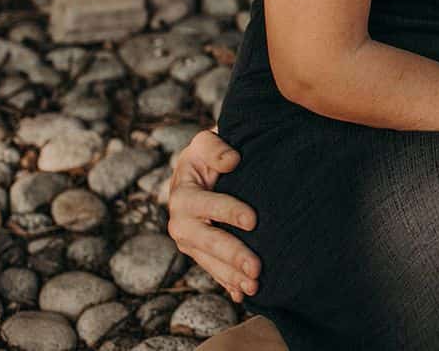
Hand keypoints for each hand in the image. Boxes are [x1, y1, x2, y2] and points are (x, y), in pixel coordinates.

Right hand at [165, 129, 260, 302]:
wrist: (201, 170)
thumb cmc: (208, 153)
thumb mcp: (206, 142)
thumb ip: (215, 147)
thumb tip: (232, 161)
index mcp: (182, 194)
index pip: (205, 205)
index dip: (228, 212)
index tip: (253, 220)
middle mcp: (181, 222)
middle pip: (206, 241)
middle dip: (232, 255)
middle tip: (256, 267)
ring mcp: (190, 241)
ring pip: (210, 262)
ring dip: (232, 276)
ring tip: (255, 286)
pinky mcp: (200, 253)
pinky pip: (213, 271)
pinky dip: (228, 284)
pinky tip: (243, 296)